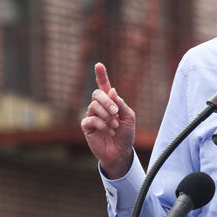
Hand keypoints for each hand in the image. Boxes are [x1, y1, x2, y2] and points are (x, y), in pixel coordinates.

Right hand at [81, 63, 135, 178]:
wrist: (121, 152)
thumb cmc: (126, 134)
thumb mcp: (129, 117)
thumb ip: (121, 104)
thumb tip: (112, 90)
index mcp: (110, 103)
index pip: (104, 86)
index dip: (101, 75)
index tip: (98, 64)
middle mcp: (99, 107)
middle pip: (96, 94)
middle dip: (106, 101)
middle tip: (116, 112)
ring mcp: (92, 116)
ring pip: (93, 107)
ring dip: (106, 116)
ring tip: (115, 125)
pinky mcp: (87, 127)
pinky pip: (90, 120)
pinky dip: (102, 124)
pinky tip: (109, 131)